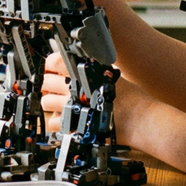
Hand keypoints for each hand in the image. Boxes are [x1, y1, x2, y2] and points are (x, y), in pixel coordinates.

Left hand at [39, 51, 155, 150]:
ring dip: (51, 103)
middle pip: (46, 81)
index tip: (50, 69)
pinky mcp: (74, 125)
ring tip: (60, 105)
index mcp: (84, 70)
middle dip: (48, 85)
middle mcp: (75, 86)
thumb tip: (83, 61)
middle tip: (54, 88)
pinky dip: (58, 122)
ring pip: (46, 102)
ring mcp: (72, 105)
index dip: (49, 64)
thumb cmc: (132, 97)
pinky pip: (53, 122)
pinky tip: (67, 120)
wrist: (140, 118)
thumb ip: (94, 68)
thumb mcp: (112, 73)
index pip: (54, 61)